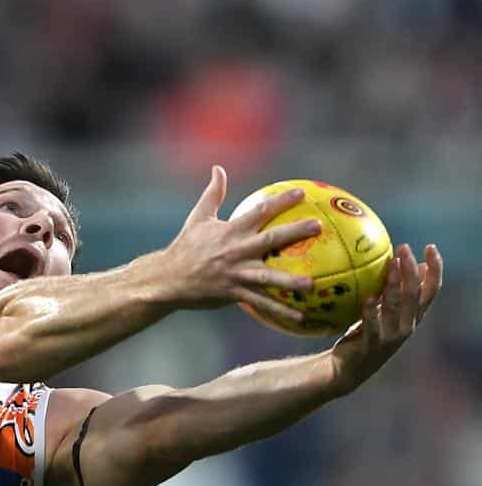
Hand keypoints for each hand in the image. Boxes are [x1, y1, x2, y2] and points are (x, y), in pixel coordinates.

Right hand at [161, 166, 319, 320]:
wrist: (167, 278)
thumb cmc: (185, 246)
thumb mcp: (198, 217)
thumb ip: (213, 193)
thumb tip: (218, 169)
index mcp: (230, 231)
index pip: (259, 211)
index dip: (280, 201)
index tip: (301, 193)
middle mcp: (236, 251)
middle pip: (271, 239)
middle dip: (296, 232)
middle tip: (318, 225)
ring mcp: (236, 273)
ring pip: (268, 277)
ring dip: (291, 281)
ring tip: (313, 283)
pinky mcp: (234, 293)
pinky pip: (261, 303)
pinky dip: (280, 310)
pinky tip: (300, 317)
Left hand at [331, 243, 442, 391]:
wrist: (346, 368)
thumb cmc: (365, 334)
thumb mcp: (384, 311)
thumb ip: (398, 292)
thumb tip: (414, 264)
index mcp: (412, 316)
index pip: (431, 290)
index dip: (434, 269)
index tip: (429, 247)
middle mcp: (407, 326)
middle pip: (416, 295)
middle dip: (412, 270)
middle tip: (404, 248)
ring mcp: (391, 337)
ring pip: (397, 306)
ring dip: (394, 283)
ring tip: (391, 263)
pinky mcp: (373, 345)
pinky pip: (373, 326)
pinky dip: (371, 311)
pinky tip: (368, 297)